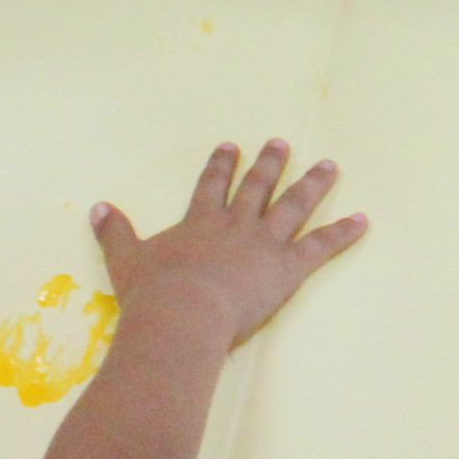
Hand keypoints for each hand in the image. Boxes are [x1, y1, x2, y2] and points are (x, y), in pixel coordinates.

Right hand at [90, 139, 367, 358]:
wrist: (181, 315)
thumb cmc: (152, 294)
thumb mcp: (126, 261)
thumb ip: (114, 233)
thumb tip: (96, 207)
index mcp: (200, 223)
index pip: (212, 186)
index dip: (221, 165)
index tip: (231, 145)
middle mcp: (236, 225)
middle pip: (257, 187)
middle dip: (270, 163)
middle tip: (282, 142)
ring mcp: (264, 243)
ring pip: (294, 206)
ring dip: (313, 184)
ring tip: (330, 165)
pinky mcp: (287, 267)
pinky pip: (321, 246)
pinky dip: (343, 233)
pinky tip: (362, 221)